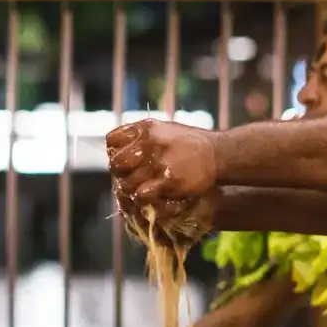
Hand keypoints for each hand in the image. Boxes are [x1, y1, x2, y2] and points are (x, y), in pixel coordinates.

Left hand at [107, 120, 219, 234]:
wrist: (215, 153)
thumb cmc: (187, 143)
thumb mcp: (161, 129)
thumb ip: (138, 136)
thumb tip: (115, 150)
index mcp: (145, 128)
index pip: (111, 141)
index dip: (115, 152)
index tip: (124, 159)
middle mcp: (149, 143)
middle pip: (115, 164)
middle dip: (120, 173)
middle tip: (131, 177)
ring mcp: (158, 163)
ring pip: (126, 184)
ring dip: (132, 189)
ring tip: (143, 188)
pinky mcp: (168, 181)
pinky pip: (141, 194)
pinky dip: (143, 198)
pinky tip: (151, 194)